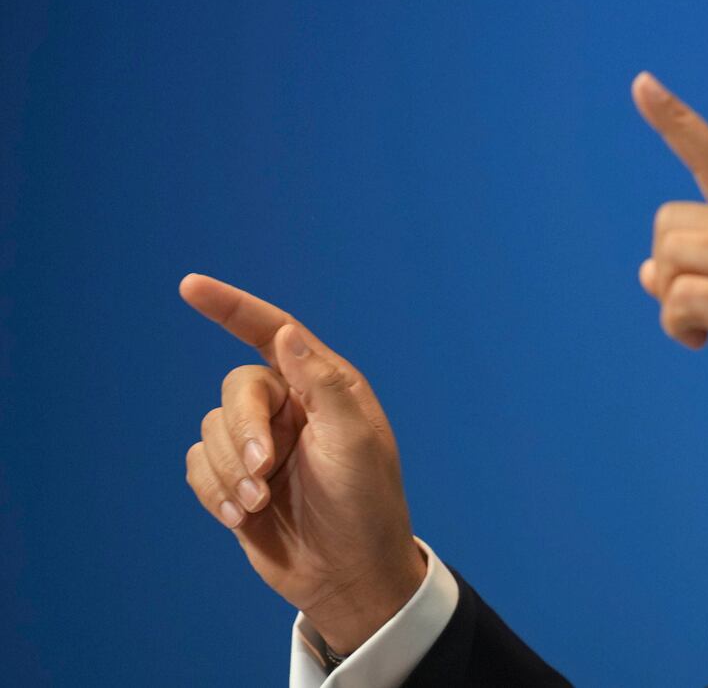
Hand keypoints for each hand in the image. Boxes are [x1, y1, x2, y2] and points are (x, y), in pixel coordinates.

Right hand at [179, 275, 426, 653]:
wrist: (347, 572)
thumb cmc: (365, 501)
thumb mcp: (354, 439)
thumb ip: (320, 383)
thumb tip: (285, 332)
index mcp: (324, 384)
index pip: (272, 331)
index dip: (231, 307)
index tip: (190, 286)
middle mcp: (289, 405)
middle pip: (236, 390)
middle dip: (243, 431)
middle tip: (265, 472)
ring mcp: (260, 442)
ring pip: (211, 430)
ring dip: (231, 471)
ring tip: (260, 504)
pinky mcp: (235, 479)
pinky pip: (198, 466)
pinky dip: (215, 492)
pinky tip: (243, 518)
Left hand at [633, 72, 707, 453]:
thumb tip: (647, 273)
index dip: (676, 122)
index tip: (641, 84)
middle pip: (670, 222)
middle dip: (668, 270)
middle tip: (696, 312)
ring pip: (668, 256)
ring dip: (671, 302)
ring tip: (704, 332)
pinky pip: (677, 298)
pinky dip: (677, 327)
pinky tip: (705, 345)